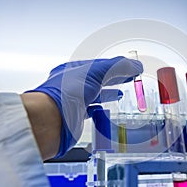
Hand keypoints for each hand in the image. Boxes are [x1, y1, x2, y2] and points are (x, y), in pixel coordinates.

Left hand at [27, 56, 142, 156]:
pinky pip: (92, 112)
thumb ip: (117, 67)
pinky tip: (107, 111)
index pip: (101, 65)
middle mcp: (73, 85)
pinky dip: (101, 110)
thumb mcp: (95, 73)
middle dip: (115, 79)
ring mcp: (74, 101)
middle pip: (99, 80)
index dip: (117, 66)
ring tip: (120, 94)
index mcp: (75, 70)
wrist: (50, 121)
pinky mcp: (76, 117)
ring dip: (108, 94)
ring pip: (95, 96)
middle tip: (129, 79)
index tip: (131, 68)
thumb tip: (136, 65)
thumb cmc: (65, 93)